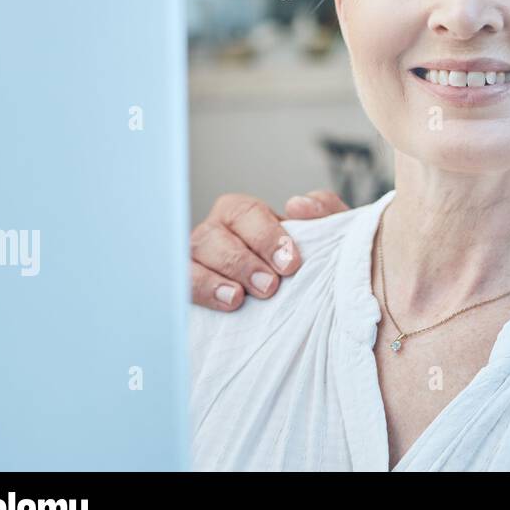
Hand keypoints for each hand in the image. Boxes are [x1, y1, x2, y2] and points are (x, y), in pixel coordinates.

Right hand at [190, 190, 348, 309]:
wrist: (308, 296)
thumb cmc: (310, 258)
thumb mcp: (326, 231)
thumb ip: (323, 210)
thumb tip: (298, 204)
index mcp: (243, 213)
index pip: (246, 213)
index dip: (266, 237)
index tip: (290, 264)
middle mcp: (216, 232)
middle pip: (213, 236)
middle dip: (241, 262)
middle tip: (269, 287)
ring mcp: (199, 260)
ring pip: (193, 259)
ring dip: (215, 280)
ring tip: (238, 299)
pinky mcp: (191, 287)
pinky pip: (182, 285)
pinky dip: (200, 293)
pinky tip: (222, 304)